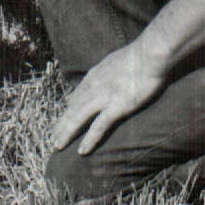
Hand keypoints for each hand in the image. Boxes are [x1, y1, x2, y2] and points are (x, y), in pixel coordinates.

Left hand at [52, 42, 167, 154]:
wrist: (150, 54)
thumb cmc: (139, 56)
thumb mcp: (116, 61)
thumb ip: (108, 71)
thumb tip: (106, 74)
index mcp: (94, 76)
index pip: (76, 96)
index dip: (69, 110)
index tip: (64, 120)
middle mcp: (93, 87)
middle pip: (72, 109)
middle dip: (62, 124)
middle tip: (54, 138)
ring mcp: (103, 97)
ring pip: (78, 118)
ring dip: (67, 133)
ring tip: (58, 146)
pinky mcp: (117, 107)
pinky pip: (99, 127)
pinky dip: (89, 139)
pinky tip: (82, 151)